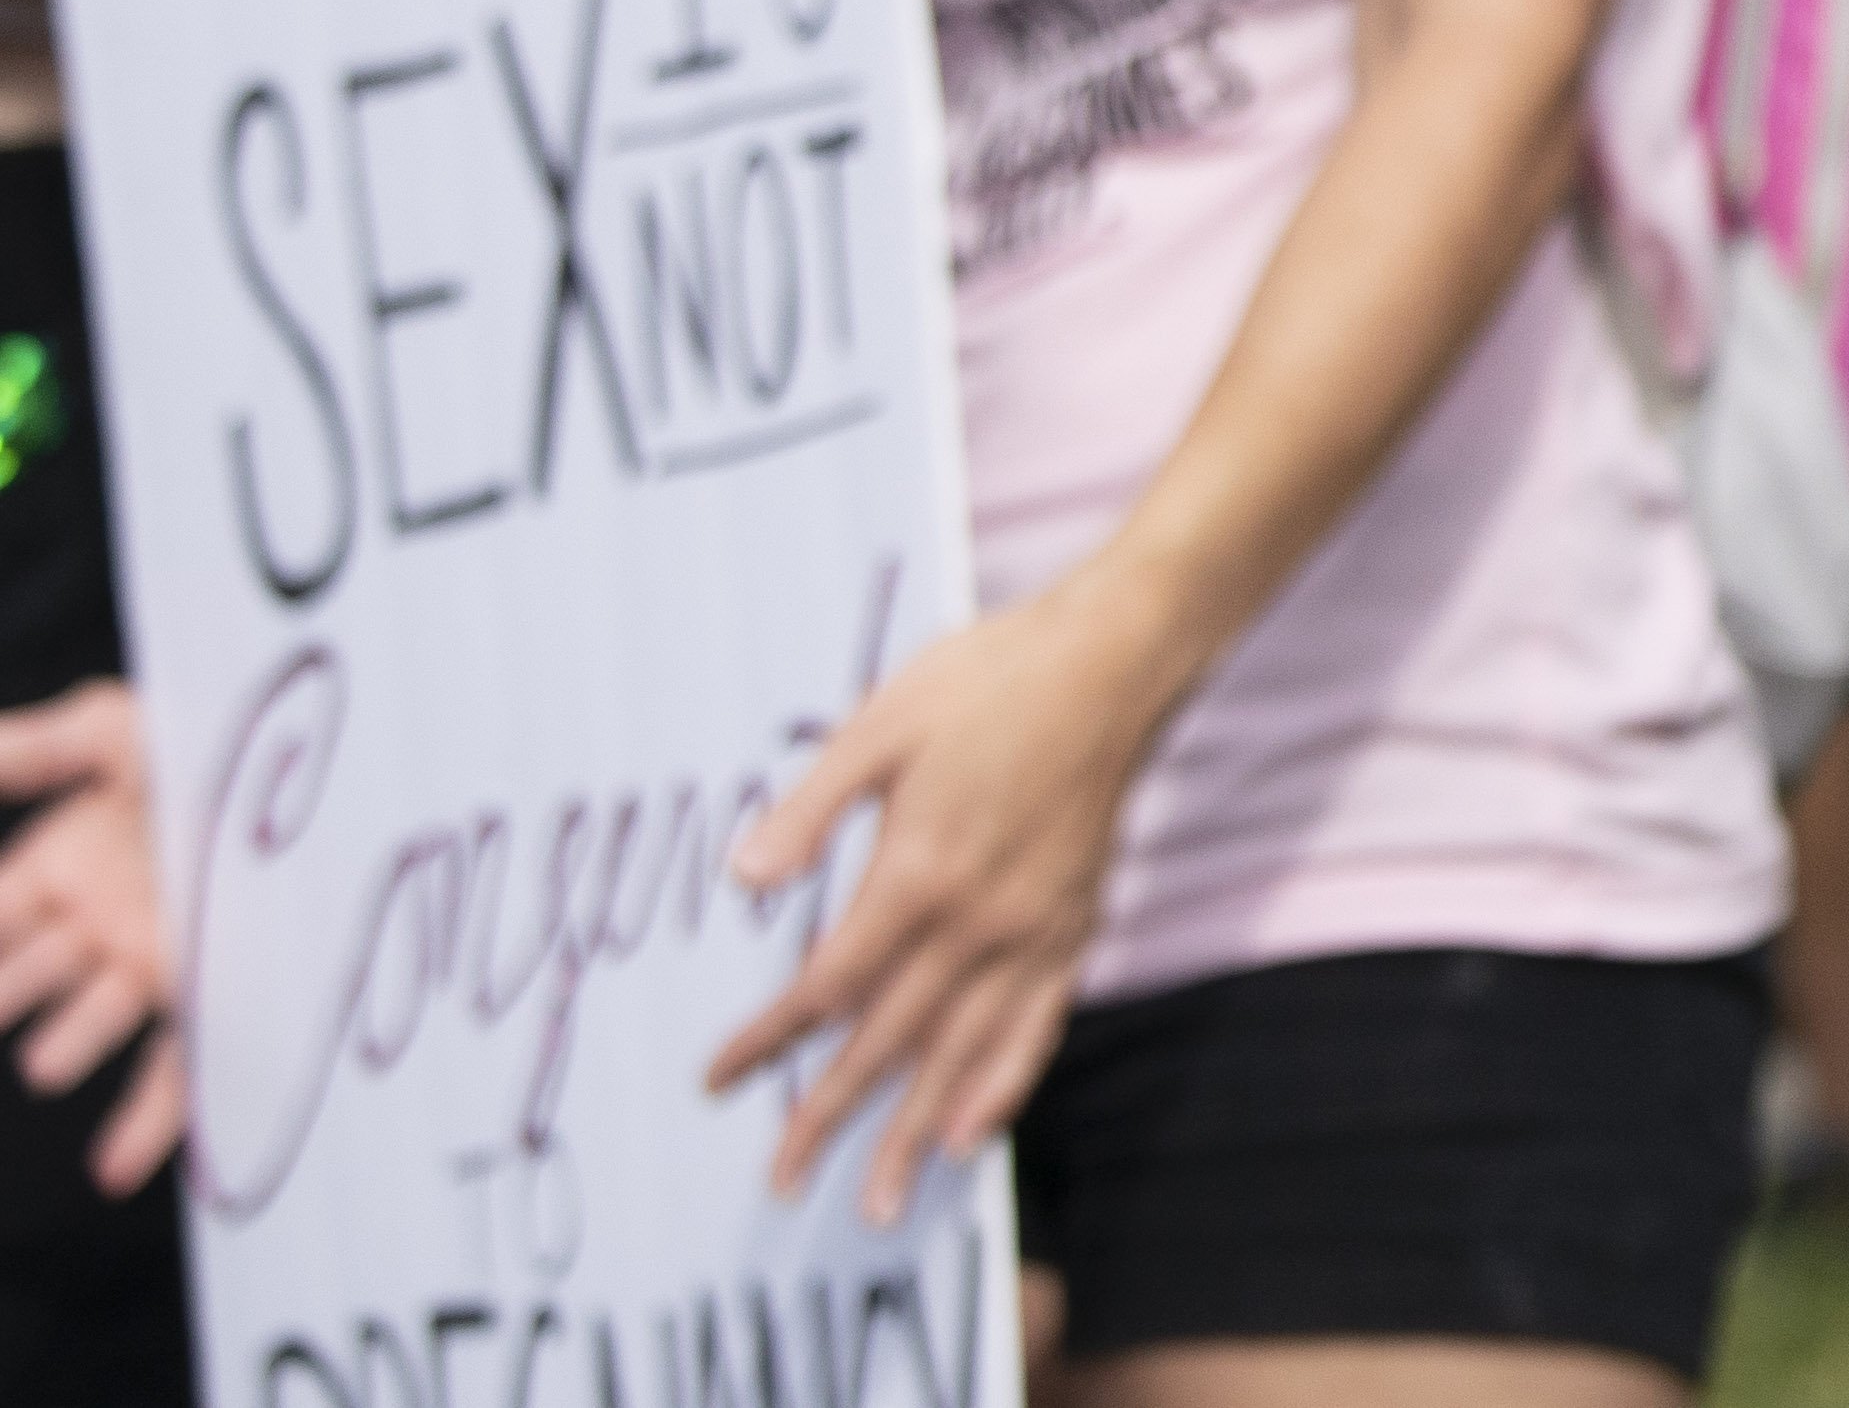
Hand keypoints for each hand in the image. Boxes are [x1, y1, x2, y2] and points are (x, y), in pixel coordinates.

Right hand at [0, 681, 180, 1192]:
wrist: (321, 754)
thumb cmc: (216, 732)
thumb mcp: (118, 728)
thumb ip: (34, 750)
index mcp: (71, 864)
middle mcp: (105, 920)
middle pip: (29, 971)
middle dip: (7, 991)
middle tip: (4, 997)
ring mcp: (155, 961)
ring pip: (92, 1016)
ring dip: (69, 1042)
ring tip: (48, 1062)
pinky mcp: (215, 991)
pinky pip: (173, 1068)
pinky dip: (143, 1123)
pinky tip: (115, 1170)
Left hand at [711, 573, 1181, 1220]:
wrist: (1116, 662)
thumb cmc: (991, 681)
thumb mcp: (879, 727)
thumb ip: (809, 811)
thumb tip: (743, 880)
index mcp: (917, 873)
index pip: (826, 987)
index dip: (767, 1041)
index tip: (719, 1081)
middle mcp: (977, 922)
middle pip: (888, 1043)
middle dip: (827, 1115)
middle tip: (782, 1178)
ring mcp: (1032, 931)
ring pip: (962, 1055)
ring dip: (912, 1131)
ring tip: (880, 1200)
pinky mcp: (1074, 927)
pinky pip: (1036, 1027)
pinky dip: (1002, 1086)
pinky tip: (973, 1131)